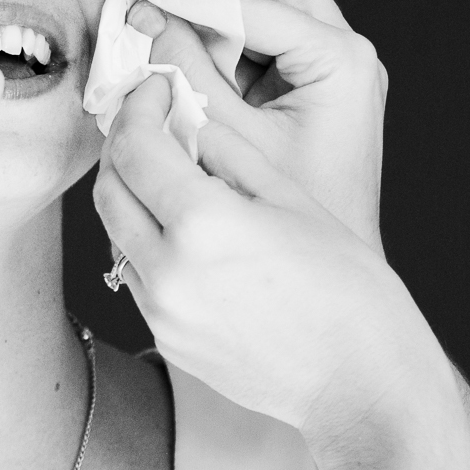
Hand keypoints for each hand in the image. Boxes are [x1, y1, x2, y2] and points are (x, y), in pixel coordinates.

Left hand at [93, 74, 447, 441]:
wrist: (361, 381)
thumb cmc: (347, 286)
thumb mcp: (292, 199)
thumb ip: (228, 154)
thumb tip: (187, 118)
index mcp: (202, 224)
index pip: (134, 147)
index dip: (138, 107)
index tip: (155, 89)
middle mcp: (168, 270)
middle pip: (109, 189)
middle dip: (123, 147)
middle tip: (152, 125)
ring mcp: (162, 312)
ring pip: (116, 235)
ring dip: (131, 196)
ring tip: (169, 177)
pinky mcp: (167, 340)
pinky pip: (136, 277)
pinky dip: (146, 243)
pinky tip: (186, 234)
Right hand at [132, 0, 385, 252]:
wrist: (334, 289)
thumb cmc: (287, 220)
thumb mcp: (226, 138)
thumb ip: (187, 72)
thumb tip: (145, 18)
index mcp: (341, 61)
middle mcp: (350, 56)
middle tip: (159, 5)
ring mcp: (337, 71)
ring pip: (270, 11)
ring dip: (217, 20)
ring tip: (166, 39)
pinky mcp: (318, 90)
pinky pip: (268, 47)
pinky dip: (227, 50)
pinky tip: (188, 72)